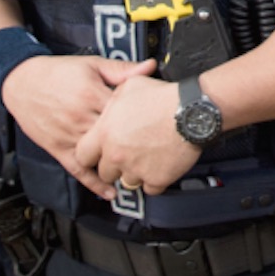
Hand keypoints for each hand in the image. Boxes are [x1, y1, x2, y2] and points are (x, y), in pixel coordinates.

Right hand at [1, 54, 155, 194]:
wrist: (21, 81)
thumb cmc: (57, 73)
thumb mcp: (91, 65)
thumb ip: (121, 70)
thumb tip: (150, 67)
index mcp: (91, 95)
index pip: (125, 110)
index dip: (143, 117)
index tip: (158, 122)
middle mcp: (81, 118)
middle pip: (114, 136)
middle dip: (135, 143)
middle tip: (155, 152)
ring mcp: (69, 136)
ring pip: (98, 156)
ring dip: (118, 166)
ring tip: (140, 174)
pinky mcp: (58, 149)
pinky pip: (78, 170)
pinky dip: (94, 183)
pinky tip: (110, 193)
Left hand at [75, 76, 200, 195]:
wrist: (192, 111)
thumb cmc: (163, 97)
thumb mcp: (129, 86)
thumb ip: (113, 100)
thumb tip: (110, 104)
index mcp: (105, 133)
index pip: (82, 156)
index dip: (91, 155)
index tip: (98, 153)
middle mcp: (117, 155)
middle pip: (105, 173)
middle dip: (114, 166)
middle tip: (127, 154)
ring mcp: (136, 169)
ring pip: (127, 182)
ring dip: (135, 173)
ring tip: (146, 158)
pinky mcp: (156, 179)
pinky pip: (150, 189)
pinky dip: (154, 180)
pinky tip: (159, 167)